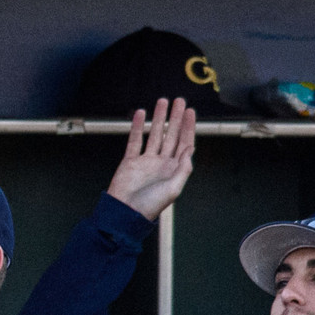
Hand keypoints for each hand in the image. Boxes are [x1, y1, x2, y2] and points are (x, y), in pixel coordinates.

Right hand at [107, 97, 196, 220]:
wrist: (124, 212)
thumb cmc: (149, 205)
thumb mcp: (173, 189)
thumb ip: (184, 168)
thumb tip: (190, 148)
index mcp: (174, 169)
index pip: (184, 143)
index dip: (189, 127)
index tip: (190, 112)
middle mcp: (162, 163)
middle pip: (172, 135)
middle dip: (176, 117)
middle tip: (179, 101)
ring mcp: (146, 161)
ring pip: (154, 134)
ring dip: (159, 118)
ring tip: (162, 102)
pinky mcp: (130, 161)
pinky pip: (135, 140)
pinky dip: (137, 127)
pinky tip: (141, 115)